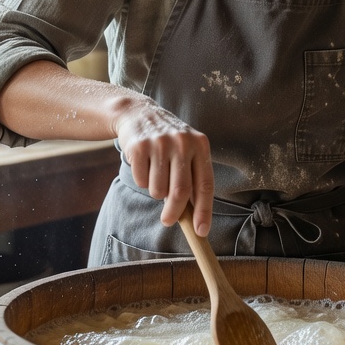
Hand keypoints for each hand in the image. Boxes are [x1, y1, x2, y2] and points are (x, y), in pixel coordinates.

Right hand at [114, 99, 214, 236]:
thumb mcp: (186, 150)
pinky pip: (141, 181)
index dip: (205, 211)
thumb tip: (194, 217)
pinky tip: (144, 165)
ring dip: (156, 192)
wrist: (139, 113)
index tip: (202, 231)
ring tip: (156, 175)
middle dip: (174, 213)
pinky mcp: (139, 147)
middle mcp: (182, 142)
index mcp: (200, 145)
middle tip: (168, 221)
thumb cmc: (168, 141)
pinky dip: (142, 181)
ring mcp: (160, 143)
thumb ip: (192, 177)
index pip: (205, 185)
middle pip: (181, 192)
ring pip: (159, 190)